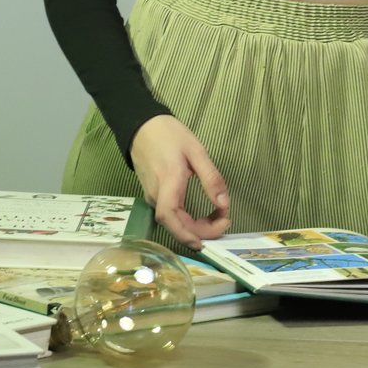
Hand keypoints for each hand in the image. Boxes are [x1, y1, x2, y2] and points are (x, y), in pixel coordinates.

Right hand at [129, 115, 231, 248]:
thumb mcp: (196, 151)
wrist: (142, 126)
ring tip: (218, 217)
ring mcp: (152, 196)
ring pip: (173, 221)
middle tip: (225, 221)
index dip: (186, 234)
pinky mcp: (153, 194)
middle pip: (174, 224)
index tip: (206, 242)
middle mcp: (156, 195)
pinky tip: (202, 215)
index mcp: (167, 182)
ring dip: (195, 226)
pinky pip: (170, 213)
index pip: (170, 217)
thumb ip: (211, 178)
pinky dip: (187, 219)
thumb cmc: (169, 135)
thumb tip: (223, 204)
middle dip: (201, 231)